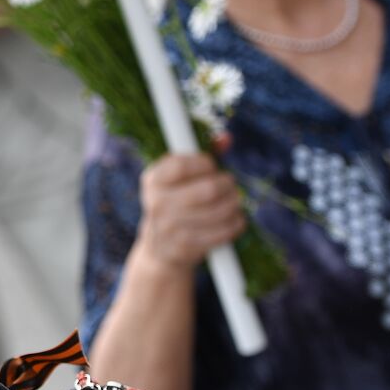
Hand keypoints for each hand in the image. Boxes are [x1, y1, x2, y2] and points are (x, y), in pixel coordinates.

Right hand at [136, 153, 244, 272]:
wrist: (159, 251)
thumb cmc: (174, 204)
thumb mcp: (177, 179)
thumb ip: (199, 157)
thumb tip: (226, 139)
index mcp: (152, 181)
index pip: (181, 165)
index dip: (204, 163)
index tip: (211, 166)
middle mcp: (157, 204)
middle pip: (208, 189)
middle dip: (227, 184)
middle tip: (230, 185)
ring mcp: (170, 228)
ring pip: (221, 211)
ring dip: (234, 204)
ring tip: (233, 201)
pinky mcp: (186, 247)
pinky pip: (224, 231)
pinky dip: (236, 223)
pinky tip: (234, 219)